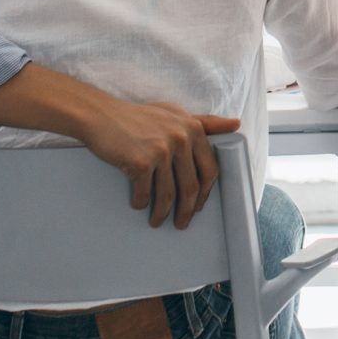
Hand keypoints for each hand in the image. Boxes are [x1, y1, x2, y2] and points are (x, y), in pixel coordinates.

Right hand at [77, 101, 239, 228]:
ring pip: (168, 194)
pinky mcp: (140, 162)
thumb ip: (205, 122)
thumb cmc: (138, 117)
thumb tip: (236, 123)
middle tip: (182, 224)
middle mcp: (181, 138)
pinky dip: (140, 203)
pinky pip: (145, 193)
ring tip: (157, 222)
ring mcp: (161, 151)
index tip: (199, 206)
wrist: (101, 115)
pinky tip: (138, 205)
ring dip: (162, 213)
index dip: (206, 193)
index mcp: (193, 128)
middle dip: (188, 210)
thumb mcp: (175, 114)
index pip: (210, 169)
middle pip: (191, 186)